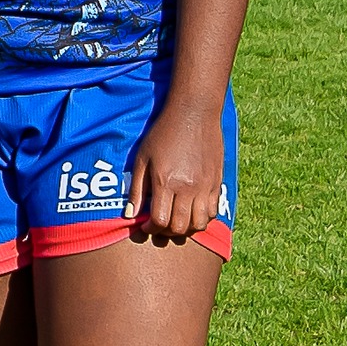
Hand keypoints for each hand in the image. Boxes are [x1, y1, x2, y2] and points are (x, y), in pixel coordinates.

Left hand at [124, 96, 224, 243]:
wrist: (194, 113)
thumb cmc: (163, 133)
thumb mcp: (143, 158)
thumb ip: (136, 189)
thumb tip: (130, 215)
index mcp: (166, 182)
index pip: (160, 221)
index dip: (151, 229)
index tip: (146, 226)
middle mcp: (187, 188)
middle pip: (179, 227)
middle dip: (166, 232)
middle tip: (159, 225)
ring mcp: (205, 187)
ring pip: (199, 224)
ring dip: (186, 229)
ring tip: (176, 220)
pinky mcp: (216, 183)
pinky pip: (213, 212)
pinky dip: (202, 218)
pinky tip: (192, 211)